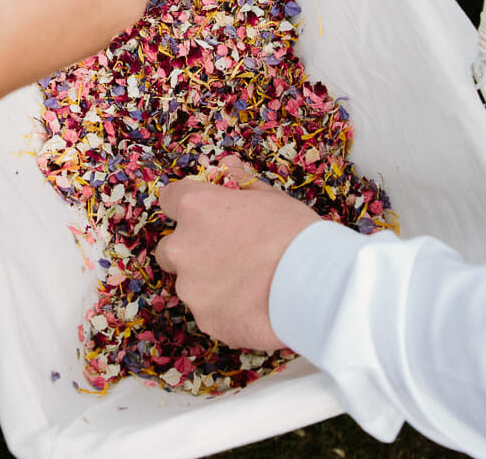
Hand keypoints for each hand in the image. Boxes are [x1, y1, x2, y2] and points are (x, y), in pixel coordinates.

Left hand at [154, 157, 318, 349]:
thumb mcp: (271, 197)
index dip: (186, 206)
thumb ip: (241, 183)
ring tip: (248, 286)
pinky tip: (254, 307)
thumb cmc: (296, 234)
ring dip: (208, 282)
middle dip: (190, 251)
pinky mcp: (205, 320)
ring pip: (189, 284)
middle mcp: (182, 246)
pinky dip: (224, 309)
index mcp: (196, 208)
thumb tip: (228, 165)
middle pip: (169, 248)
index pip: (169, 198)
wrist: (316, 288)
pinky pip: (208, 312)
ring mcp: (191, 287)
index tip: (203, 214)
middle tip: (227, 256)